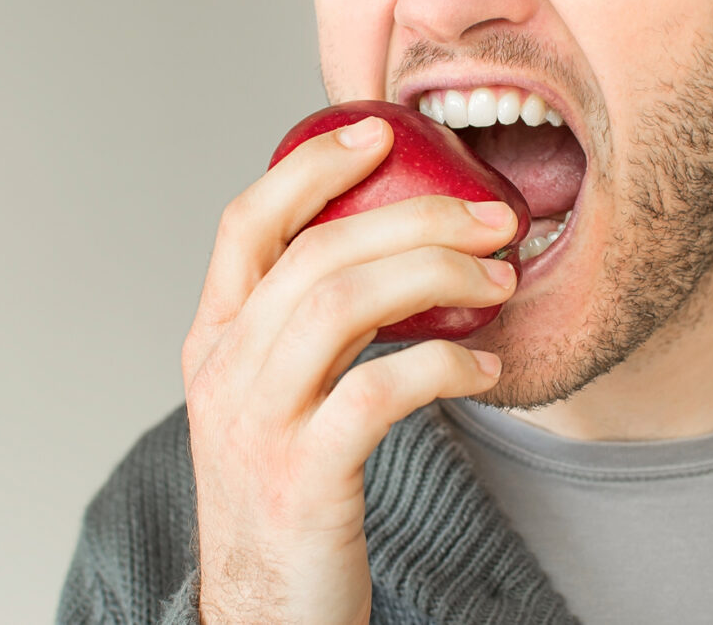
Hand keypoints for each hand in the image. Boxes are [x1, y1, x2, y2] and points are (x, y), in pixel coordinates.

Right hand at [181, 116, 517, 623]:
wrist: (264, 611)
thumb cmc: (283, 491)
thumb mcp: (270, 397)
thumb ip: (304, 328)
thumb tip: (391, 258)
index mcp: (214, 341)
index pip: (246, 224)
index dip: (310, 168)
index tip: (377, 135)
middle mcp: (223, 372)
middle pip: (315, 253)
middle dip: (415, 218)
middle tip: (492, 220)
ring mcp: (257, 425)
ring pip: (342, 304)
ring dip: (436, 277)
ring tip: (499, 284)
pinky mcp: (303, 478)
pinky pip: (379, 392)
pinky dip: (444, 366)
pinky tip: (485, 372)